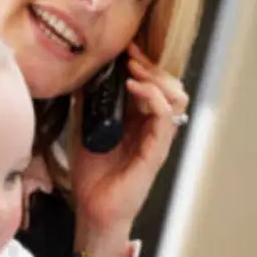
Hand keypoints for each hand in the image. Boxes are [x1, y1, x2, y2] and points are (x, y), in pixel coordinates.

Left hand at [69, 43, 188, 256]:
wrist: (92, 208)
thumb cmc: (91, 173)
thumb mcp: (83, 128)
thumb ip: (86, 104)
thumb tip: (80, 76)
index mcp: (138, 120)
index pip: (153, 83)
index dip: (144, 63)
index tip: (126, 48)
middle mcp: (152, 127)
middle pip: (169, 85)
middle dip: (152, 64)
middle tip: (131, 54)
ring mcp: (156, 139)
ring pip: (176, 98)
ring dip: (156, 78)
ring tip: (134, 70)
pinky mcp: (156, 152)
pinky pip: (166, 119)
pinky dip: (153, 98)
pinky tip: (135, 88)